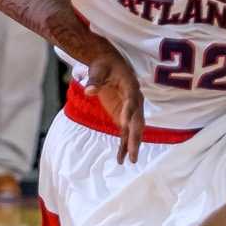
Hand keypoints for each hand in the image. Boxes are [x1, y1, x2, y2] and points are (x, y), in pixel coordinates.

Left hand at [76, 36, 143, 163]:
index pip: (131, 101)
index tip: (124, 124)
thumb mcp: (97, 69)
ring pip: (134, 129)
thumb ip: (94, 81)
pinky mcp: (124, 116)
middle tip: (133, 153)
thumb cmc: (104, 65)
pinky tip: (121, 159)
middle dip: (135, 137)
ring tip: (131, 161)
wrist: (108, 64)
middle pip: (137, 120)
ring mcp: (130, 110)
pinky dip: (124, 145)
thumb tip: (89, 90)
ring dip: (132, 145)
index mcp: (131, 87)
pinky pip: (125, 132)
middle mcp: (135, 100)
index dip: (129, 112)